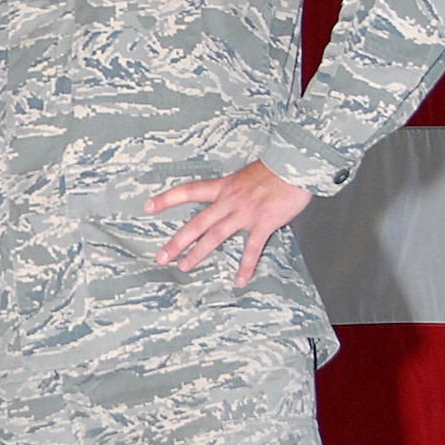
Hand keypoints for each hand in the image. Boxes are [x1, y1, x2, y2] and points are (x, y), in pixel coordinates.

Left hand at [144, 159, 311, 287]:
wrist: (296, 163)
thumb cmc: (276, 168)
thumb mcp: (248, 174)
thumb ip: (237, 188)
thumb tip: (232, 198)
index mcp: (224, 186)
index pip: (189, 191)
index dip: (167, 199)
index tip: (148, 206)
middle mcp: (229, 200)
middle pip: (196, 223)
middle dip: (177, 241)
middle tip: (161, 257)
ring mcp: (245, 212)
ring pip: (215, 236)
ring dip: (198, 253)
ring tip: (184, 267)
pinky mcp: (263, 222)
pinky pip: (251, 249)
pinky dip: (245, 266)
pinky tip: (239, 281)